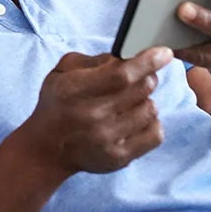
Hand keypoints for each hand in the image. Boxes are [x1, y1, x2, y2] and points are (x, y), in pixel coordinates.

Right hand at [22, 48, 173, 174]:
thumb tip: (125, 58)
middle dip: (148, 77)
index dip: (147, 61)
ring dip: (146, 100)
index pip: (121, 75)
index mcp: (74, 91)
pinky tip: (137, 119)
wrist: (46, 149)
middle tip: (141, 77)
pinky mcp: (118, 158)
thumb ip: (93, 60)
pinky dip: (151, 123)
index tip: (164, 53)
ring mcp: (106, 140)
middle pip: (141, 90)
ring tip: (132, 102)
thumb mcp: (63, 72)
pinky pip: (155, 134)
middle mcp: (91, 117)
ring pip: (151, 109)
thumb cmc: (58, 104)